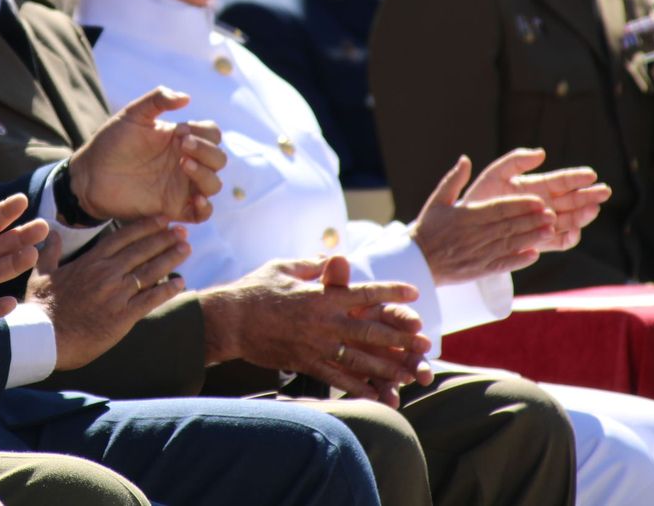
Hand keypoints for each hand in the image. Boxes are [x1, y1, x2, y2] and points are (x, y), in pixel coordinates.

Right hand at [26, 217, 189, 369]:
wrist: (43, 339)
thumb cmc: (41, 308)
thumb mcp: (42, 274)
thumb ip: (51, 252)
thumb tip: (51, 233)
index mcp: (89, 262)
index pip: (122, 238)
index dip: (145, 227)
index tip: (162, 219)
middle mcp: (106, 273)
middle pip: (141, 250)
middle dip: (164, 238)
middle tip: (182, 230)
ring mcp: (116, 294)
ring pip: (150, 271)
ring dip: (170, 258)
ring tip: (186, 248)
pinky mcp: (122, 316)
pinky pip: (150, 299)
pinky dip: (167, 290)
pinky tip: (181, 283)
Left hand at [68, 87, 225, 222]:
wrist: (89, 175)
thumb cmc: (110, 143)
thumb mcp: (133, 115)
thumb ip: (157, 100)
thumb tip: (187, 97)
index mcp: (180, 140)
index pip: (212, 134)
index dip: (204, 133)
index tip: (179, 131)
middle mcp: (186, 163)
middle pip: (219, 159)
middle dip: (207, 151)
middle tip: (180, 146)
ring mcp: (181, 187)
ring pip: (214, 184)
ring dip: (206, 174)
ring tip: (183, 164)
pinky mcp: (173, 209)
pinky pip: (202, 214)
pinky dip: (205, 208)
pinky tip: (195, 198)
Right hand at [197, 256, 429, 405]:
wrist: (230, 319)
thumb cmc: (255, 288)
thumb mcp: (284, 266)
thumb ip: (313, 265)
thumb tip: (334, 258)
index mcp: (321, 295)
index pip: (364, 293)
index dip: (391, 293)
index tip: (414, 293)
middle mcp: (324, 321)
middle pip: (371, 330)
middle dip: (401, 337)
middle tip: (424, 342)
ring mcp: (316, 345)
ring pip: (360, 359)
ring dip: (388, 367)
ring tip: (411, 373)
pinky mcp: (306, 364)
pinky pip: (338, 379)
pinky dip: (360, 389)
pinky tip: (378, 396)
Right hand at [408, 155, 555, 284]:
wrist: (417, 261)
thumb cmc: (428, 227)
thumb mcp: (438, 200)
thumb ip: (454, 179)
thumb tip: (466, 159)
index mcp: (466, 216)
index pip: (498, 209)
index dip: (519, 205)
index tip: (538, 201)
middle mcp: (475, 234)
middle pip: (508, 225)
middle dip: (531, 220)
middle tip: (552, 214)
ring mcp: (478, 253)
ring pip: (509, 244)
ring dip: (531, 238)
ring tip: (550, 231)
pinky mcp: (480, 269)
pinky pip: (502, 264)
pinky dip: (518, 260)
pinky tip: (534, 255)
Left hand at [461, 148, 611, 251]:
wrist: (468, 225)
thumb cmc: (481, 196)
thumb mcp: (496, 173)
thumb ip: (516, 160)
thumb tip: (542, 152)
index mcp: (536, 186)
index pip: (561, 181)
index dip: (576, 178)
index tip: (591, 174)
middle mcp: (545, 204)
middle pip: (572, 200)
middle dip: (588, 196)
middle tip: (603, 192)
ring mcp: (544, 223)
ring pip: (570, 219)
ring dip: (583, 215)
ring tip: (592, 209)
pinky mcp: (540, 241)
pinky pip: (560, 241)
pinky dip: (570, 236)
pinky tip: (575, 230)